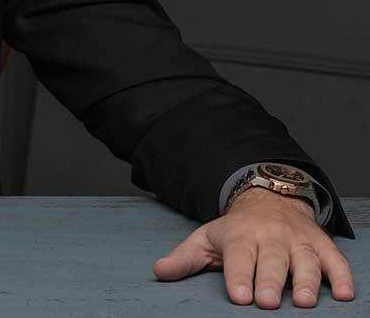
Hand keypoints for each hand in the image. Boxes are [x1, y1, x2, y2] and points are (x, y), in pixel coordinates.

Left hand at [152, 186, 355, 307]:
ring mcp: (298, 239)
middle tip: (268, 302)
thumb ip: (185, 258)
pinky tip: (343, 293)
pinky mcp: (320, 244)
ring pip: (305, 259)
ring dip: (307, 280)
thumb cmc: (236, 230)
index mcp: (240, 235)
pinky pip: (334, 259)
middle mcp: (271, 235)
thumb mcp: (207, 239)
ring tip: (304, 302)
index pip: (238, 255)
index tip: (239, 297)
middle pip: (272, 259)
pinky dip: (341, 275)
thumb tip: (159, 272)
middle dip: (270, 280)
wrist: (269, 200)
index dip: (238, 276)